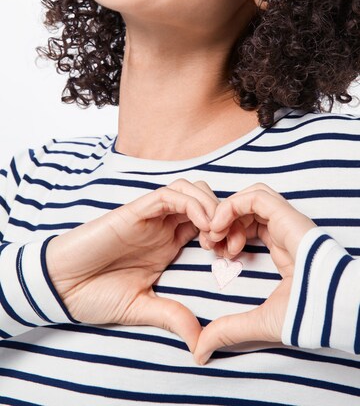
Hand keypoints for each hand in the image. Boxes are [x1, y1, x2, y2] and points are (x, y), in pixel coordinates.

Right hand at [46, 179, 217, 351]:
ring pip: (189, 190)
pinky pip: (168, 195)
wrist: (61, 286)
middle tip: (228, 242)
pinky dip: (189, 203)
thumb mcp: (141, 308)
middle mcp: (162, 226)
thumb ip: (171, 316)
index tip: (232, 255)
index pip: (207, 224)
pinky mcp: (135, 210)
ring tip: (214, 233)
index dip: (226, 233)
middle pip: (204, 201)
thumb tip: (201, 343)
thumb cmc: (95, 294)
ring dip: (210, 205)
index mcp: (168, 244)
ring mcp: (149, 216)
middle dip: (224, 215)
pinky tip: (200, 224)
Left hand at [194, 183, 315, 363]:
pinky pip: (256, 197)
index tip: (212, 251)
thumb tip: (199, 352)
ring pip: (249, 197)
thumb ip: (228, 330)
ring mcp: (285, 221)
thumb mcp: (257, 322)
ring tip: (213, 234)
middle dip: (220, 223)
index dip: (224, 234)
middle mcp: (281, 231)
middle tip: (209, 243)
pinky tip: (219, 226)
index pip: (247, 227)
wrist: (330, 309)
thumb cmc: (304, 315)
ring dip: (225, 212)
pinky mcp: (287, 215)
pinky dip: (232, 206)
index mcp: (279, 248)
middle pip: (244, 210)